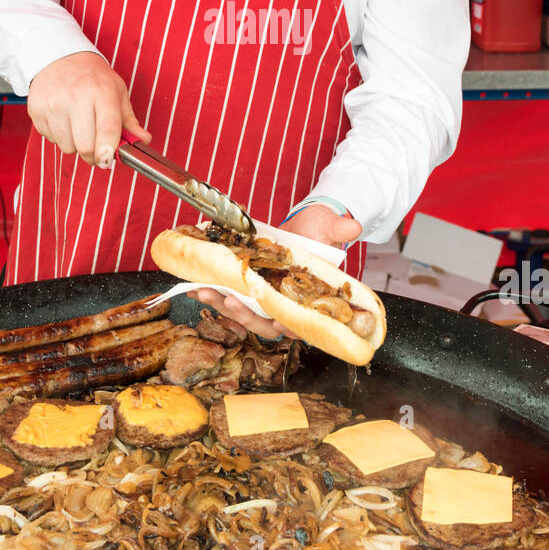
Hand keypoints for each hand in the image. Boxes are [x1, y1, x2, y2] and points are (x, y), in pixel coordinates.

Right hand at [27, 52, 150, 166]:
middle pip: (86, 146)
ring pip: (67, 147)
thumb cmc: (92, 77)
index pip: (108, 131)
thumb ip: (130, 120)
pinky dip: (59, 136)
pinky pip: (51, 139)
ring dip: (74, 145)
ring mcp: (54, 104)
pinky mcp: (36, 109)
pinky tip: (63, 120)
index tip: (109, 158)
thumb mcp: (117, 91)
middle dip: (93, 154)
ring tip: (77, 127)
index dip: (109, 152)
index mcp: (102, 92)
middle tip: (95, 147)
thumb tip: (145, 140)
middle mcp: (76, 97)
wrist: (59, 57)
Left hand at [185, 204, 360, 340]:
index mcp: (310, 296)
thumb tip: (352, 226)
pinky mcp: (250, 287)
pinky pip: (231, 295)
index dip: (291, 326)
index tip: (282, 324)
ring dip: (222, 304)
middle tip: (229, 300)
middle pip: (266, 321)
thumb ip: (339, 228)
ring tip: (203, 291)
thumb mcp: (330, 226)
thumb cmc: (321, 229)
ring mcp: (266, 296)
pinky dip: (214, 291)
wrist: (306, 223)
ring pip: (244, 312)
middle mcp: (286, 302)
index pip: (302, 320)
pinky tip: (196, 285)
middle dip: (245, 315)